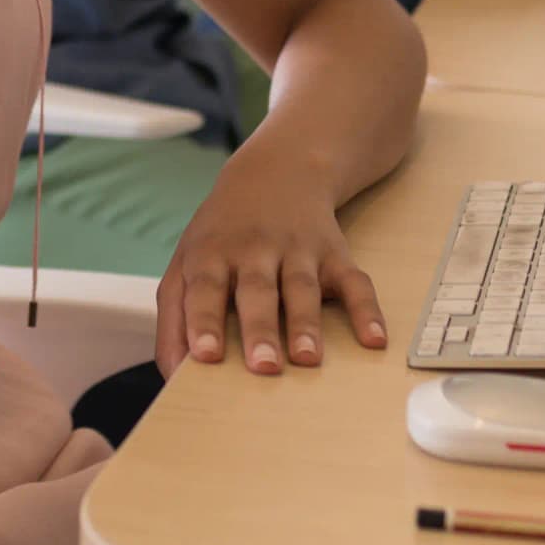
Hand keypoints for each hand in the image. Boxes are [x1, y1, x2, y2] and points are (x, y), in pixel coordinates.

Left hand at [156, 147, 386, 376]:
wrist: (277, 171)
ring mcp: (297, 250)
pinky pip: (354, 282)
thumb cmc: (222, 235)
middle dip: (260, 329)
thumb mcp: (186, 262)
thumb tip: (170, 373)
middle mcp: (255, 250)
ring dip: (306, 324)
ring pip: (303, 289)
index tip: (205, 356)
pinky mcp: (334, 254)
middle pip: (257, 291)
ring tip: (308, 359)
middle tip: (263, 366)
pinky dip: (367, 310)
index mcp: (213, 254)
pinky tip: (374, 340)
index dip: (203, 321)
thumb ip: (175, 317)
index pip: (205, 289)